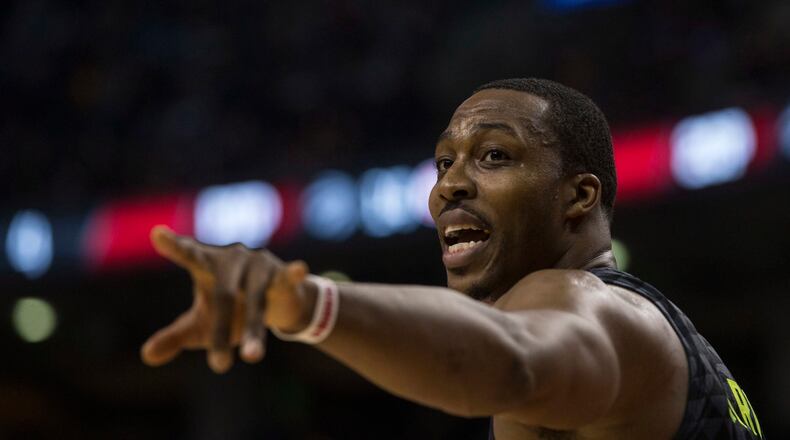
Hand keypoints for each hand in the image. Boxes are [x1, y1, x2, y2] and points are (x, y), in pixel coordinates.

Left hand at [140, 226, 313, 372]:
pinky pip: (287, 277)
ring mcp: (258, 265)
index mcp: (207, 266)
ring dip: (254, 330)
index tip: (157, 234)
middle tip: (218, 367)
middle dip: (222, 332)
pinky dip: (293, 274)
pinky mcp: (282, 274)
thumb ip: (175, 336)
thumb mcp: (201, 325)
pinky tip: (300, 269)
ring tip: (251, 358)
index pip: (189, 256)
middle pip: (224, 296)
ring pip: (255, 301)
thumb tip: (146, 356)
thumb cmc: (230, 311)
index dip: (175, 246)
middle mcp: (232, 260)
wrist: (274, 304)